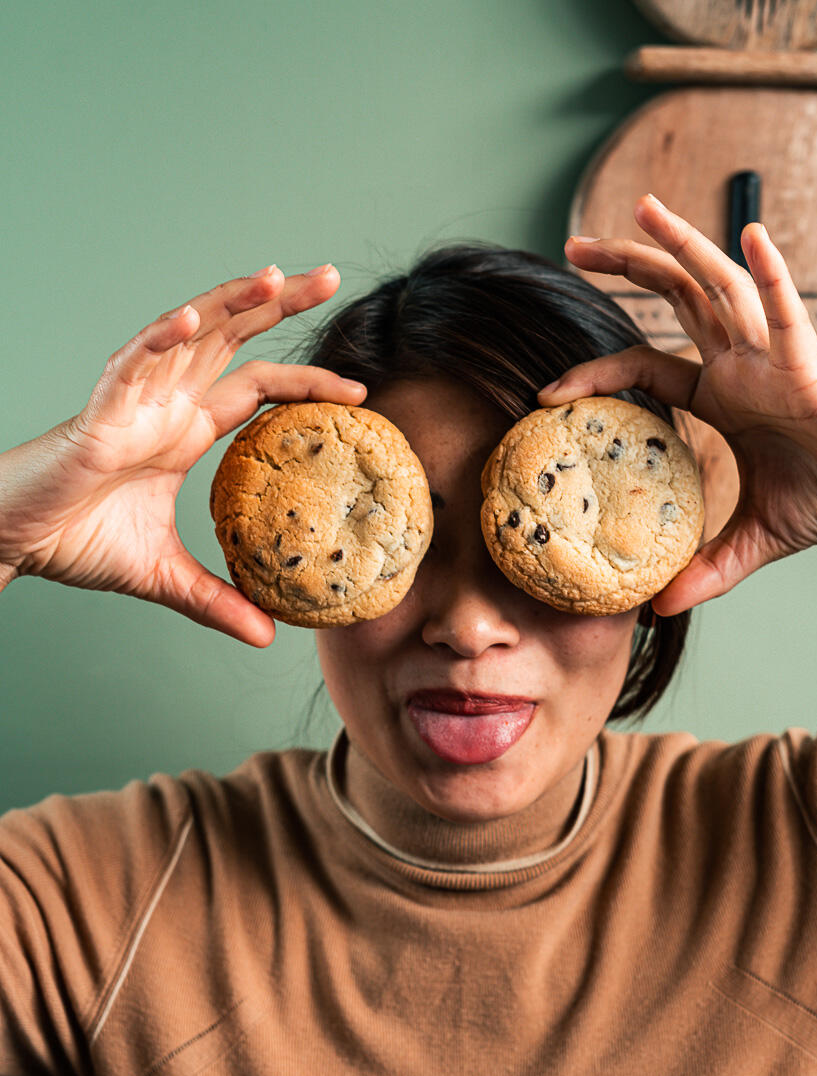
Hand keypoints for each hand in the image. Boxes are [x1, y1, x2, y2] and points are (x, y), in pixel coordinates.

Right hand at [0, 264, 365, 644]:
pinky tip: (191, 319)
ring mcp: (134, 402)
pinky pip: (131, 365)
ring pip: (188, 335)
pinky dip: (159, 339)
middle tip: (330, 275)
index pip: (259, 388)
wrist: (15, 541)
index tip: (358, 391)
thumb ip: (217, 601)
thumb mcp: (165, 577)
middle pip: (233, 336)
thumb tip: (268, 635)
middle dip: (281, 302)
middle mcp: (166, 404)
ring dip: (230, 302)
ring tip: (276, 277)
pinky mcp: (99, 414)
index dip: (306, 381)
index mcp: (186, 430)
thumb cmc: (76, 540)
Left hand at [538, 194, 816, 614]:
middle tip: (571, 246)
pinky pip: (789, 318)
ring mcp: (775, 360)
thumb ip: (707, 568)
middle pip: (676, 298)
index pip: (647, 367)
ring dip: (683, 245)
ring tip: (641, 209)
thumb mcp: (757, 538)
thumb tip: (657, 610)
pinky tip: (749, 236)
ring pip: (721, 288)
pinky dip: (772, 278)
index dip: (598, 372)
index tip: (546, 390)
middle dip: (626, 265)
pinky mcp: (813, 370)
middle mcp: (743, 365)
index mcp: (726, 395)